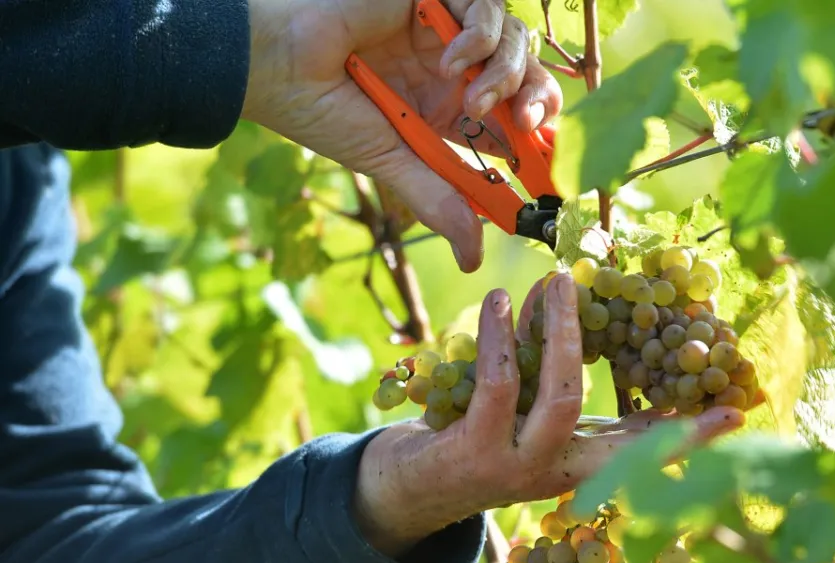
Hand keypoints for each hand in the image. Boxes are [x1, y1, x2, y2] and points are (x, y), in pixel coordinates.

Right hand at [241, 0, 561, 271]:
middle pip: (528, 80)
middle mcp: (454, 73)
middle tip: (529, 124)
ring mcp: (446, 32)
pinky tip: (450, 59)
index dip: (540, 142)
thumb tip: (473, 260)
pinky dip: (478, 36)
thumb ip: (438, 201)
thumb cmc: (325, 114)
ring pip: (514, 42)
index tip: (551, 165)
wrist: (278, 63)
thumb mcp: (392, 164)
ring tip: (474, 99)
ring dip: (506, 74)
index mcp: (448, 114)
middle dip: (539, 102)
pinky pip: (485, 6)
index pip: (514, 126)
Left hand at [353, 273, 746, 556]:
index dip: (690, 435)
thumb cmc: (472, 445)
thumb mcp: (523, 426)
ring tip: (551, 280)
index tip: (735, 414)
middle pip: (609, 423)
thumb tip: (579, 324)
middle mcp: (554, 474)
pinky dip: (501, 339)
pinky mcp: (474, 456)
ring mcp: (515, 469)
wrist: (404, 498)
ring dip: (556, 332)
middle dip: (611, 352)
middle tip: (592, 283)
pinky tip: (499, 303)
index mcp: (576, 467)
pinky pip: (500, 387)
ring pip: (560, 398)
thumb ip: (553, 392)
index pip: (644, 453)